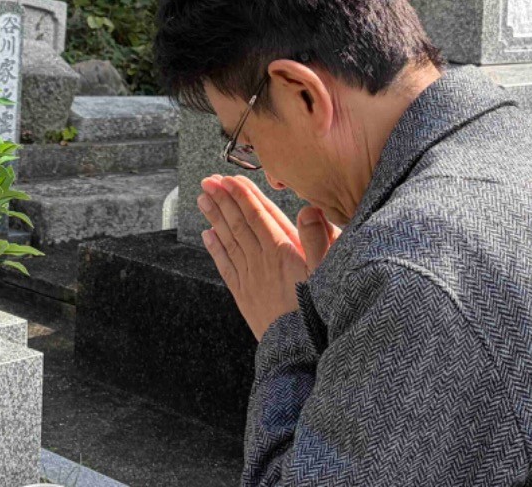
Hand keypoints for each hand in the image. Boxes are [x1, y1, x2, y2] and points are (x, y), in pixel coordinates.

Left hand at [198, 176, 339, 339]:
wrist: (298, 352)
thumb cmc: (318, 313)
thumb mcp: (328, 274)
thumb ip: (320, 240)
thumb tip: (309, 209)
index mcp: (282, 253)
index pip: (258, 216)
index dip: (243, 196)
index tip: (230, 179)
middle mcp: (261, 262)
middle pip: (238, 224)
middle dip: (223, 200)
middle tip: (208, 181)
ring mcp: (249, 278)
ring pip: (228, 241)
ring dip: (215, 218)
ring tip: (202, 199)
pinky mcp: (244, 295)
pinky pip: (225, 266)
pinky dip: (215, 248)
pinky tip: (208, 235)